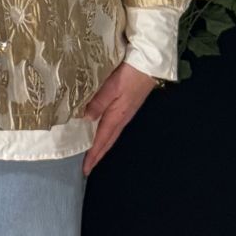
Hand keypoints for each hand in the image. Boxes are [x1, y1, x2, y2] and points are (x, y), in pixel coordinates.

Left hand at [80, 62, 160, 176]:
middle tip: (88, 167)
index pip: (102, 140)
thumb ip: (98, 102)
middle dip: (98, 155)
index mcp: (116, 116)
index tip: (85, 170)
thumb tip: (86, 120)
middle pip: (108, 141)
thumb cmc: (130, 75)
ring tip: (92, 154)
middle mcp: (121, 118)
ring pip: (111, 135)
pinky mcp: (128, 107)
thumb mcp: (111, 87)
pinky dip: (106, 135)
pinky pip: (114, 127)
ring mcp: (126, 113)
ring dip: (102, 146)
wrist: (149, 65)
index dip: (93, 155)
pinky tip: (102, 133)